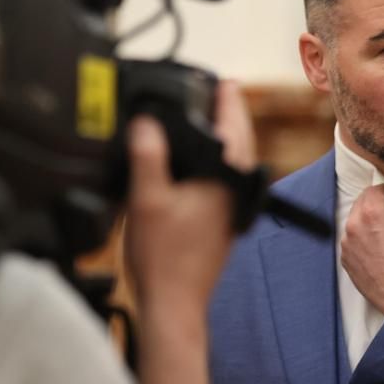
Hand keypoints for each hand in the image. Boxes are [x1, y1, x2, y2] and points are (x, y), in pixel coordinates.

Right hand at [124, 80, 257, 318]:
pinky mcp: (222, 219)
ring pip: (232, 161)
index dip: (226, 100)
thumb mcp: (146, 198)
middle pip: (238, 141)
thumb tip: (145, 122)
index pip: (233, 127)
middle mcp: (234, 190)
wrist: (174, 303)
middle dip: (227, 115)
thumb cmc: (163, 259)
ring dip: (220, 139)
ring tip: (205, 120)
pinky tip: (194, 162)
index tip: (222, 81)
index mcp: (224, 178)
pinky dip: (212, 162)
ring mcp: (231, 206)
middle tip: (215, 93)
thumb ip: (147, 156)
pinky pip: (222, 179)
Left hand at [340, 181, 383, 315]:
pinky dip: (361, 239)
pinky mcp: (345, 259)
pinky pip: (351, 240)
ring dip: (367, 221)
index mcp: (372, 212)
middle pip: (361, 202)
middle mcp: (354, 225)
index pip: (374, 189)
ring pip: (355, 221)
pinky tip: (377, 249)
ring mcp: (347, 244)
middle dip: (376, 204)